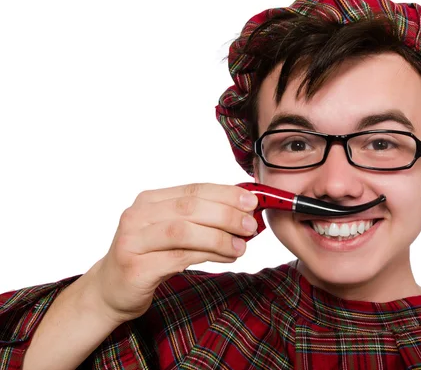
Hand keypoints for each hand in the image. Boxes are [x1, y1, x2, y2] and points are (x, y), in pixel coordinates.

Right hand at [87, 183, 257, 323]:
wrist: (111, 290)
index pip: (193, 190)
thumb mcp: (171, 231)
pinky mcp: (136, 268)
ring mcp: (133, 241)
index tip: (251, 201)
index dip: (225, 194)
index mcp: (148, 200)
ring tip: (242, 246)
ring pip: (184, 232)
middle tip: (250, 225)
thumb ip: (200, 219)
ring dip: (219, 237)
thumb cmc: (149, 257)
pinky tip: (227, 258)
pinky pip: (179, 258)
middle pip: (189, 208)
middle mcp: (137, 216)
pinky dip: (208, 256)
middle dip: (226, 215)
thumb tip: (243, 212)